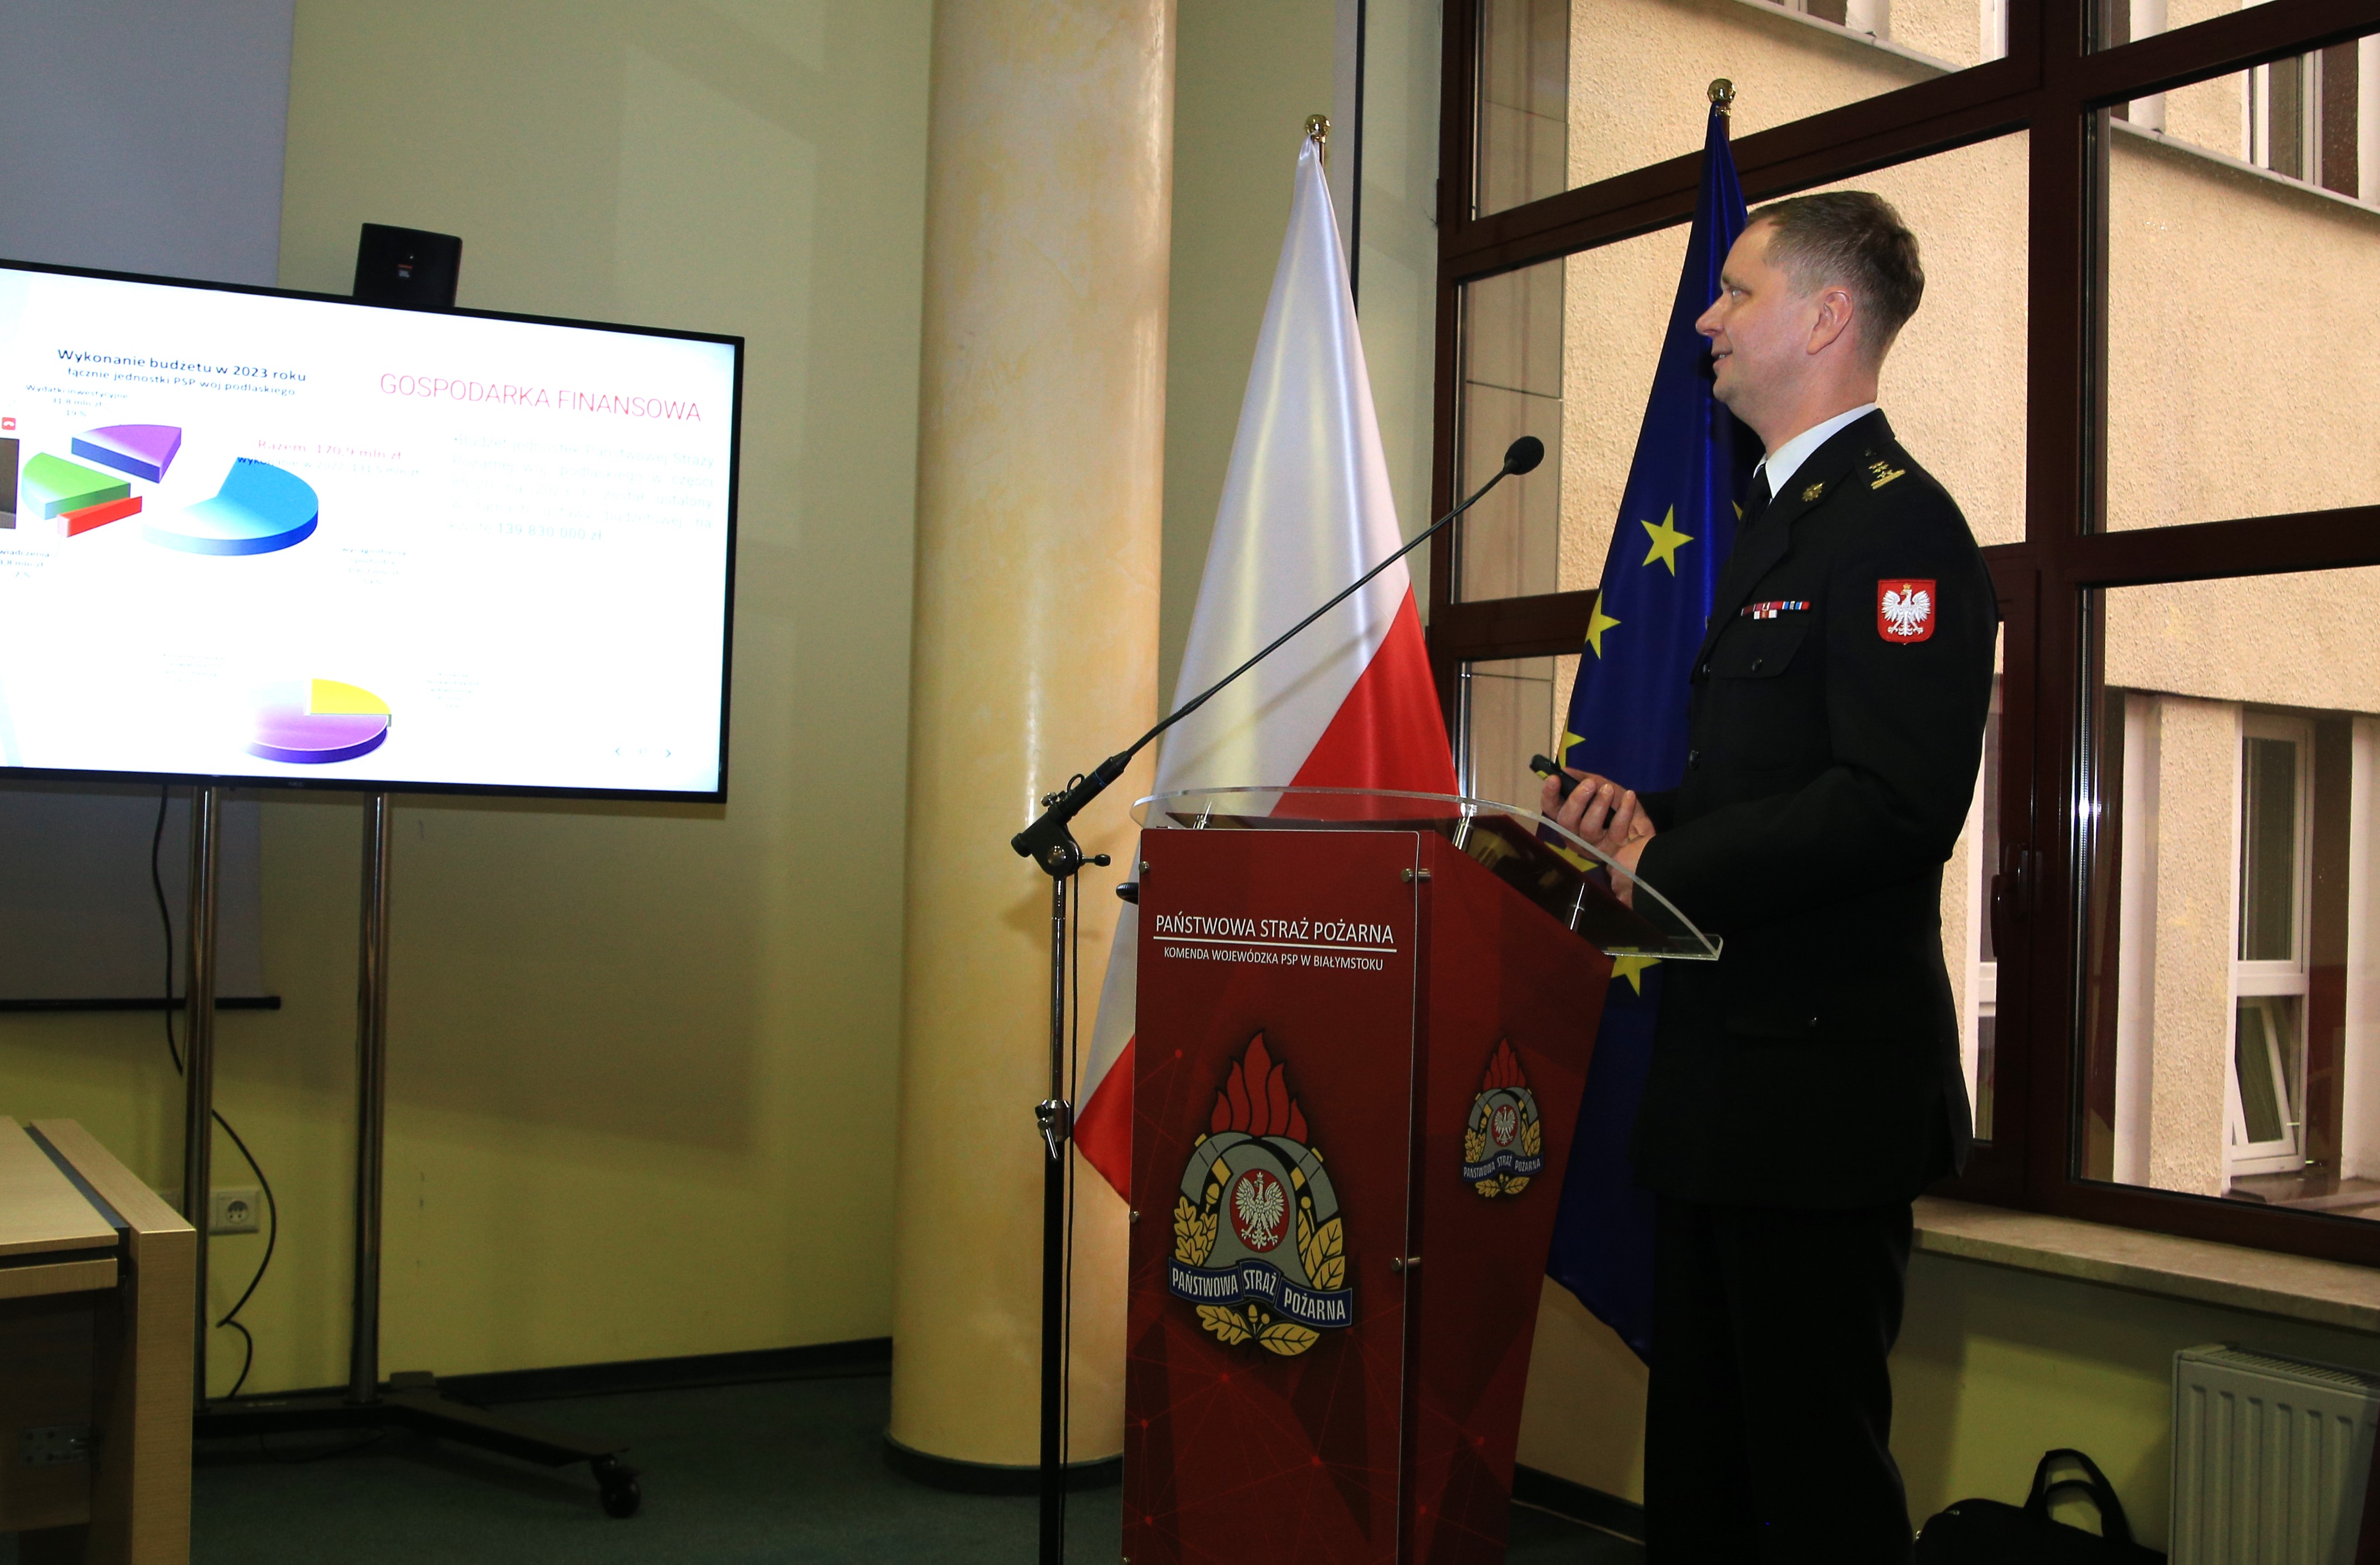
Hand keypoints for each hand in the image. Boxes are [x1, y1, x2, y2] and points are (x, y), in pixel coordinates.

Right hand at [1540, 767, 1655, 906]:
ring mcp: (1592, 846)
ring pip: (1588, 828)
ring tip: (1609, 790)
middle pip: (1566, 821)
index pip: (1551, 808)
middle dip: (1576, 800)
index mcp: (1569, 818)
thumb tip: (1565, 770)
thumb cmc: (1616, 809)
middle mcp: (1575, 835)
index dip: (1549, 794)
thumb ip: (1583, 780)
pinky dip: (1624, 811)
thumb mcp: (1602, 788)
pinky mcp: (1611, 851)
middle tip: (1590, 784)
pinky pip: (1615, 830)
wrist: (1642, 831)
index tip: (1554, 778)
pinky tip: (1630, 797)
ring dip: (1599, 805)